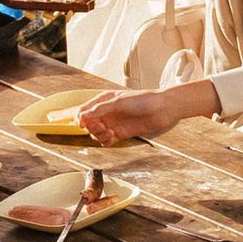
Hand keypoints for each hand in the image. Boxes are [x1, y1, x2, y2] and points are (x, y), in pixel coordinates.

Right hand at [79, 78, 216, 145]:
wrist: (162, 109)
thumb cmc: (142, 100)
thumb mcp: (118, 102)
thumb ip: (100, 109)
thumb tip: (82, 116)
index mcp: (103, 100)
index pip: (84, 110)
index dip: (80, 118)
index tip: (83, 123)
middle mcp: (106, 112)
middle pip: (88, 124)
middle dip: (91, 127)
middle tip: (102, 126)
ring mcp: (113, 123)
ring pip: (96, 133)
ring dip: (99, 135)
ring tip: (109, 132)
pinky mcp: (120, 134)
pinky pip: (106, 141)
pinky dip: (105, 141)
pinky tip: (112, 137)